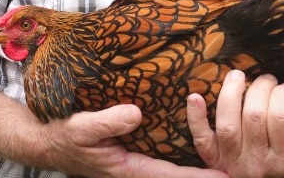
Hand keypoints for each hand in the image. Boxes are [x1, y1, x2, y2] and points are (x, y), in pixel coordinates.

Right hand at [43, 104, 228, 177]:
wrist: (47, 142)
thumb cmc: (64, 136)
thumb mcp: (82, 126)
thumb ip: (108, 121)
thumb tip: (137, 113)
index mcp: (129, 168)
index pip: (170, 176)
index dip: (198, 177)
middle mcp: (136, 171)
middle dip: (203, 177)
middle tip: (236, 174)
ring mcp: (135, 166)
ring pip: (170, 172)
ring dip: (194, 170)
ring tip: (225, 167)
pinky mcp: (133, 157)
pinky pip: (162, 162)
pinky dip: (180, 161)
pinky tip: (196, 151)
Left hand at [186, 71, 283, 177]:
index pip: (282, 120)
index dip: (283, 96)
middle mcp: (257, 162)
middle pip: (254, 117)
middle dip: (260, 89)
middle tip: (266, 79)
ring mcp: (231, 161)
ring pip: (228, 124)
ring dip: (230, 94)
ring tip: (237, 75)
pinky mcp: (211, 159)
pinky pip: (201, 139)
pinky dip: (195, 117)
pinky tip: (194, 96)